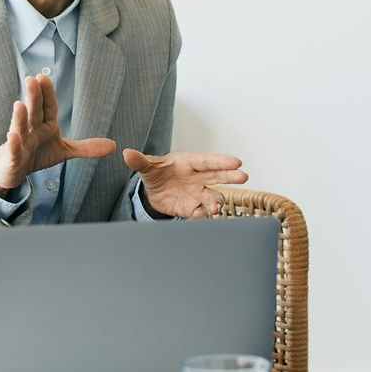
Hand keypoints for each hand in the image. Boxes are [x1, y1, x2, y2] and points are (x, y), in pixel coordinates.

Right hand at [0, 74, 115, 192]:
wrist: (14, 169)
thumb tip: (114, 145)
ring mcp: (20, 143)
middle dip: (34, 97)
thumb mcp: (65, 150)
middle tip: (31, 79)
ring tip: (19, 104)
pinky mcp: (12, 158)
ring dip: (20, 117)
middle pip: (34, 112)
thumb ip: (86, 147)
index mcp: (45, 125)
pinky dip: (13, 144)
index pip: (48, 107)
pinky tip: (12, 135)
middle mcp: (31, 130)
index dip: (47, 93)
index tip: (44, 77)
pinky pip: (14, 150)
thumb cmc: (38, 153)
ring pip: (20, 128)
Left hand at [122, 149, 247, 218]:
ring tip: (215, 208)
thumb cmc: (157, 173)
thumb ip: (139, 161)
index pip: (208, 160)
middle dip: (231, 177)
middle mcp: (199, 178)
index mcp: (190, 163)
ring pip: (213, 197)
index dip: (222, 161)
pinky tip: (199, 218)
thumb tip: (127, 153)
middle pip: (219, 176)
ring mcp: (198, 194)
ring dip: (216, 202)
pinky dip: (201, 216)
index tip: (237, 161)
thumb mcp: (147, 167)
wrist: (155, 192)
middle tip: (243, 176)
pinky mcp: (193, 208)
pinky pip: (201, 213)